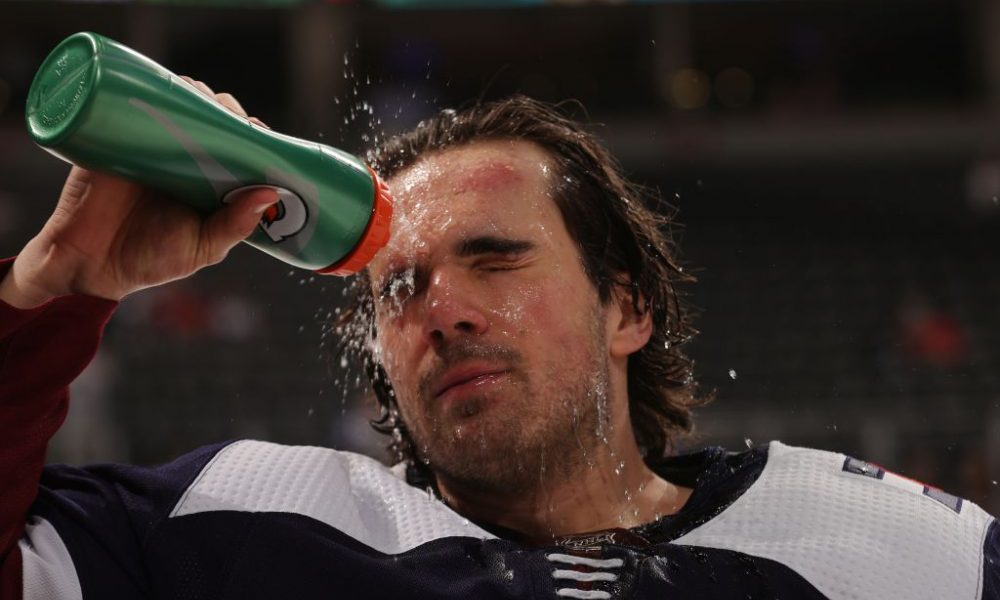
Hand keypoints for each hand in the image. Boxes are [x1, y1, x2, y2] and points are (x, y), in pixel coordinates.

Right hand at [0, 79, 278, 308]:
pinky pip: (137, 104)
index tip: (261, 133)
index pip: (237, 147)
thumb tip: (271, 193)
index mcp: (209, 180)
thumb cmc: (150, 258)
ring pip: (179, 104)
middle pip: (212, 118)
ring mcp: (150, 144)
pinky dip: (155, 90)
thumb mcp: (202, 247)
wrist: (90, 263)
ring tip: (208, 102)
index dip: (252, 135)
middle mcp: (183, 157)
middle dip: (228, 110)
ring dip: (197, 94)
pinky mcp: (116, 136)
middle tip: (234, 117)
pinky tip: (171, 89)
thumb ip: (235, 225)